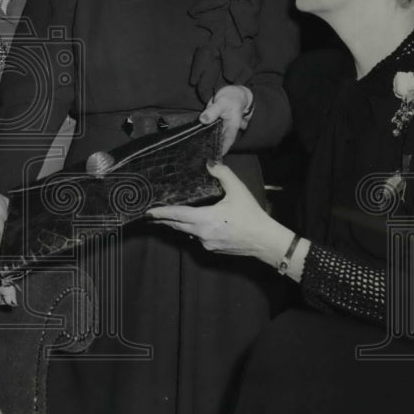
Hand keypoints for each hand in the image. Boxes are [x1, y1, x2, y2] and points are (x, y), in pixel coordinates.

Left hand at [146, 161, 291, 266]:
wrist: (264, 241)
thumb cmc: (251, 215)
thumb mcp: (238, 190)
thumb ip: (222, 174)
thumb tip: (209, 163)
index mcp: (204, 219)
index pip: (177, 215)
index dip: (161, 212)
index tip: (148, 212)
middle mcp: (201, 234)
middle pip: (177, 225)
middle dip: (164, 219)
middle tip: (151, 215)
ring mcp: (206, 244)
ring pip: (186, 232)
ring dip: (178, 225)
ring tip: (168, 218)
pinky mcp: (212, 250)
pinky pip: (197, 238)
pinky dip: (192, 230)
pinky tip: (192, 225)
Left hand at [199, 85, 252, 154]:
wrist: (232, 94)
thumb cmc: (231, 99)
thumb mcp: (222, 103)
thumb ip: (213, 111)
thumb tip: (203, 119)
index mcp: (231, 128)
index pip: (226, 144)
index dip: (219, 152)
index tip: (212, 160)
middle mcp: (224, 131)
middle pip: (217, 143)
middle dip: (210, 151)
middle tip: (199, 159)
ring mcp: (217, 128)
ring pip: (210, 139)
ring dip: (204, 145)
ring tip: (194, 154)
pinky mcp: (210, 124)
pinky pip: (205, 132)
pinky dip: (200, 136)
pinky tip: (192, 142)